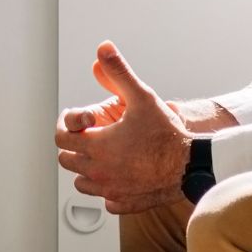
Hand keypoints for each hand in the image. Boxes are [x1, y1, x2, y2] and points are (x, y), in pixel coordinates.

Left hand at [55, 41, 192, 213]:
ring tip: (103, 153)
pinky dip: (107, 187)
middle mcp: (98, 171)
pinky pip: (105, 199)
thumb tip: (104, 49)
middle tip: (89, 134)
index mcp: (96, 145)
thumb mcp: (142, 96)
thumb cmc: (166, 132)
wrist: (190, 164)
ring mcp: (110, 190)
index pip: (61, 138)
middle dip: (73, 145)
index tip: (77, 119)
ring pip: (82, 182)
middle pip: (66, 161)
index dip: (66, 125)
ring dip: (86, 168)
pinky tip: (121, 174)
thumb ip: (119, 72)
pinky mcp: (124, 202)